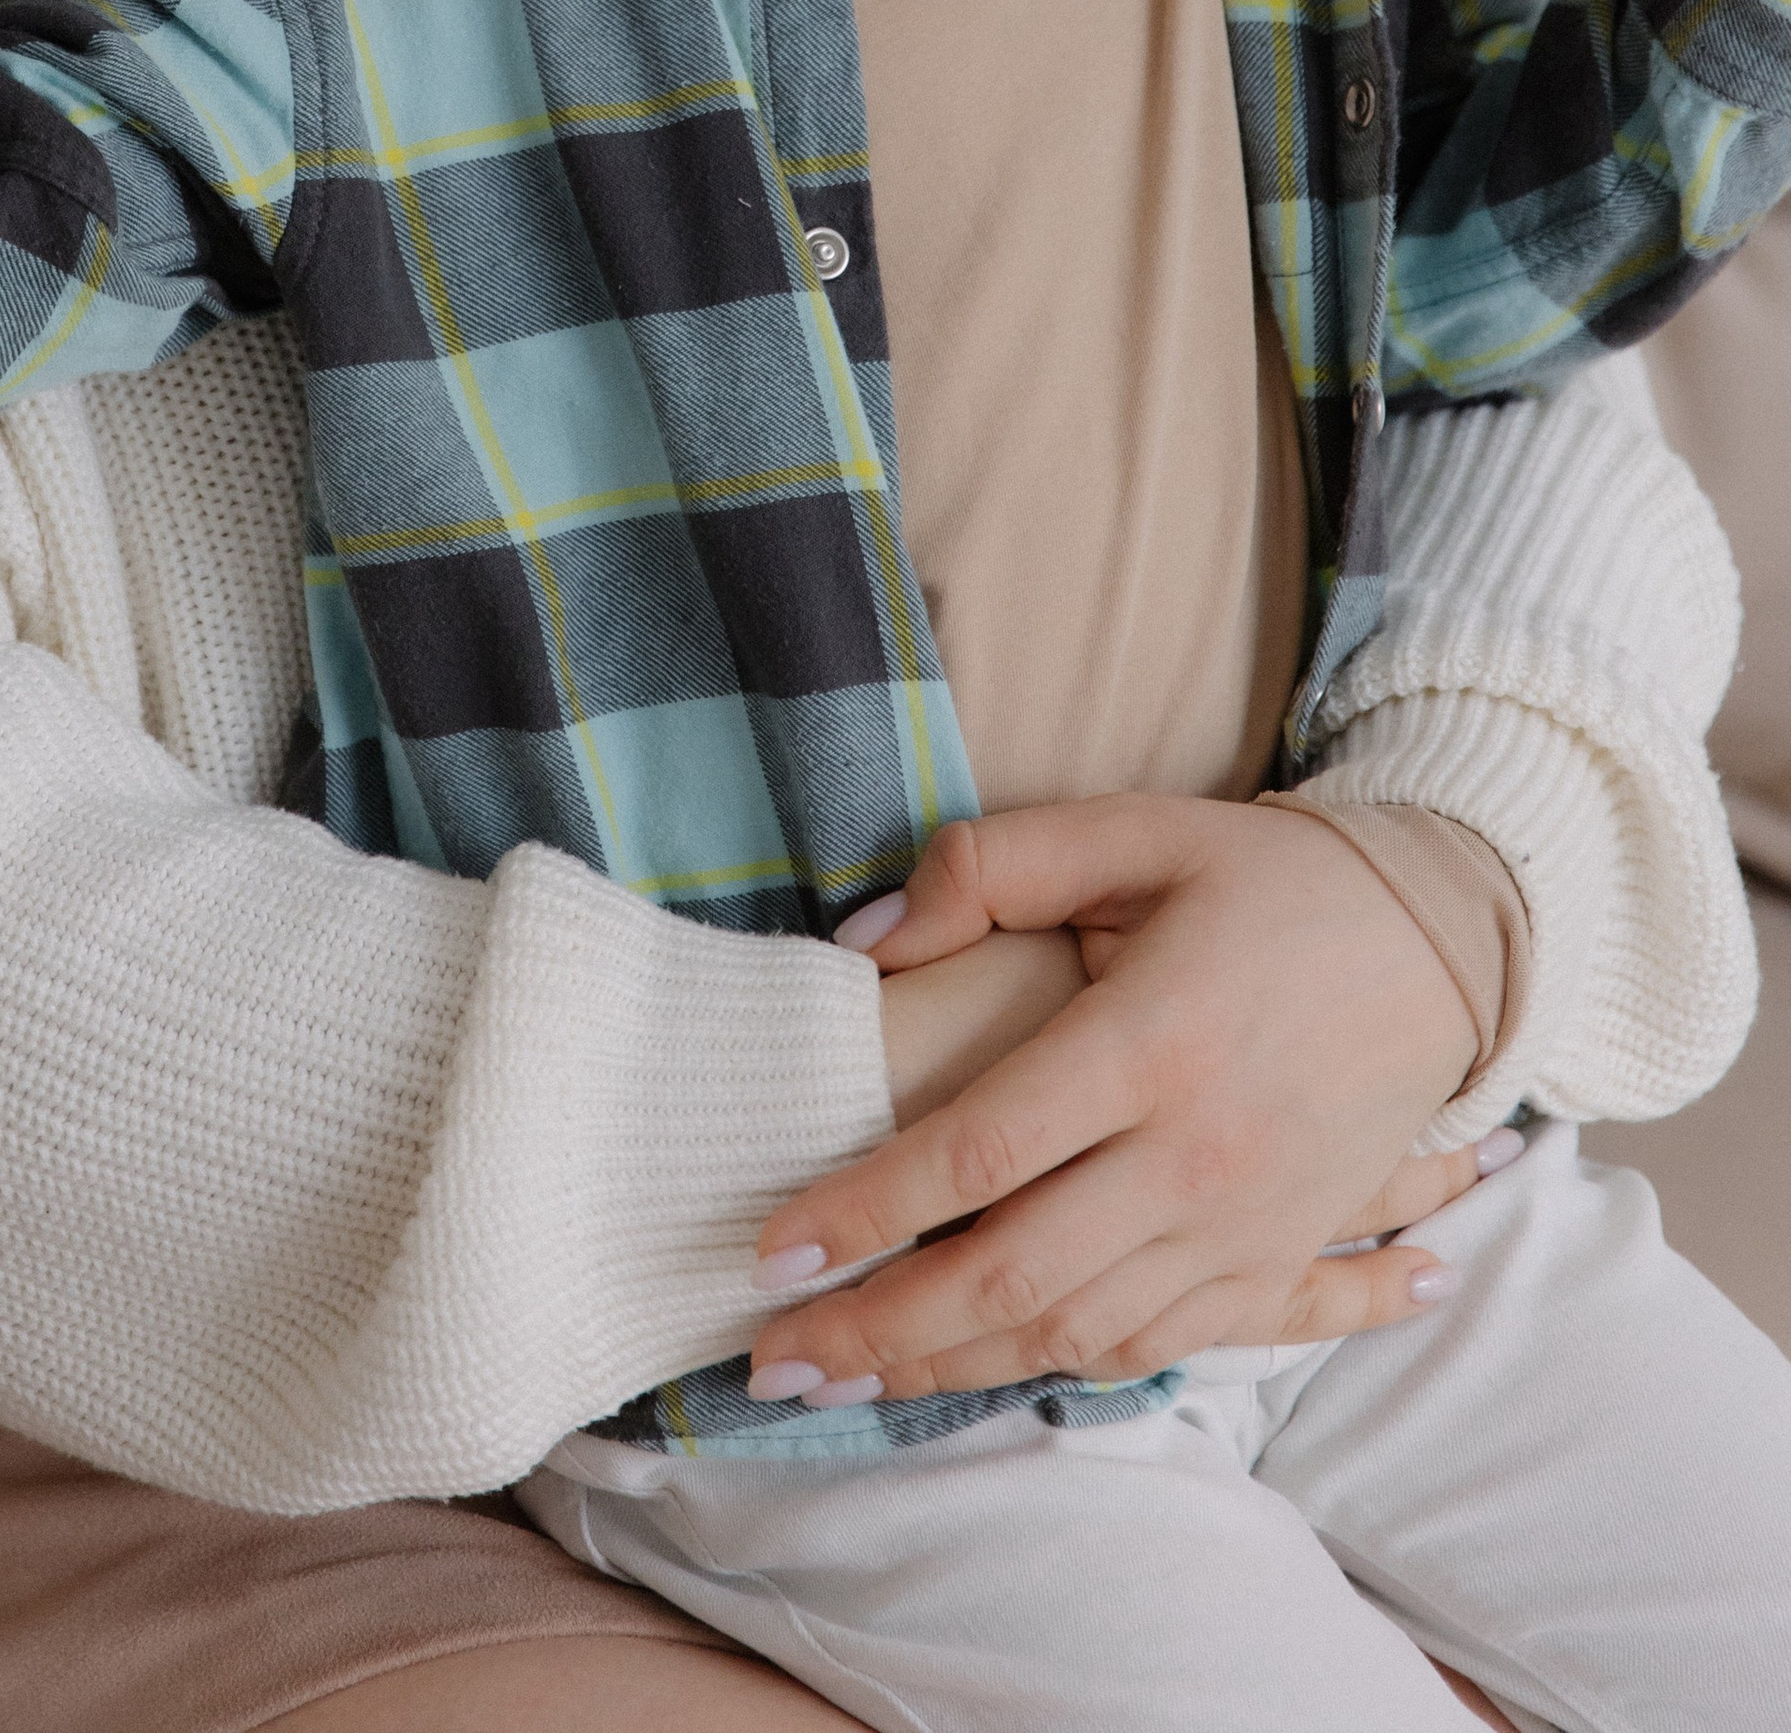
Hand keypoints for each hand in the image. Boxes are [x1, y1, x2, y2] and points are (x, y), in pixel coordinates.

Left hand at [749, 796, 1488, 1402]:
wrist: (1442, 942)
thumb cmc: (1265, 877)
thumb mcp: (1131, 830)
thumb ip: (990, 868)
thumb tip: (864, 941)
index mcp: (1148, 1042)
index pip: (978, 1151)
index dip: (865, 1210)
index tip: (770, 1251)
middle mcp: (1196, 1155)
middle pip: (1015, 1273)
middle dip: (882, 1330)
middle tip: (776, 1360)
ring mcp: (1245, 1225)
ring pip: (1079, 1332)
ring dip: (954, 1368)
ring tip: (848, 1382)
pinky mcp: (1278, 1259)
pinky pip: (1163, 1346)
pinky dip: (1066, 1370)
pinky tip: (986, 1376)